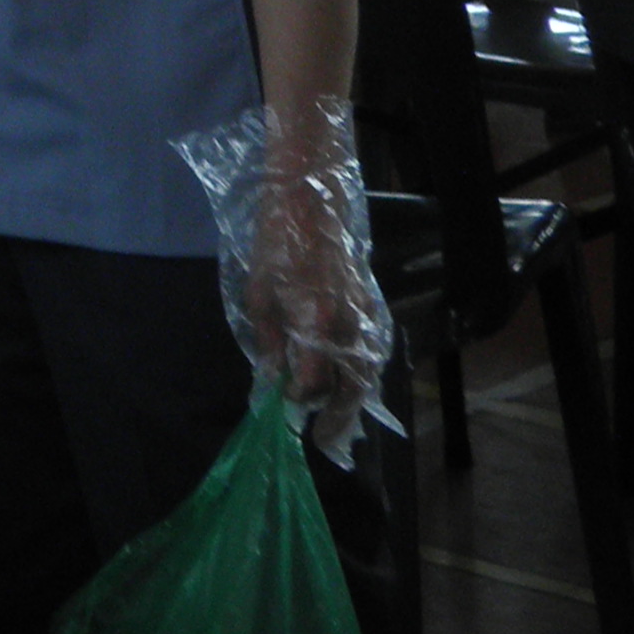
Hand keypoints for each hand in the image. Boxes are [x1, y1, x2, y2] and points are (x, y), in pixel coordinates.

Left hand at [234, 110, 390, 465]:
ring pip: (369, 373)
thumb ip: (269, 340)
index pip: (311, 384)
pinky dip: (365, 374)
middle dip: (336, 418)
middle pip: (351, 389)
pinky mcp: (373, 303)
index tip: (283, 405)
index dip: (296, 400)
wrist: (311, 195)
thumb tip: (272, 378)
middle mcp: (349, 325)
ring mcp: (366, 315)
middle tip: (323, 439)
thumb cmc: (277, 240)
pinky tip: (351, 383)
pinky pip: (374, 351)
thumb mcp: (259, 292)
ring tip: (339, 422)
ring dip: (355, 401)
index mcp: (316, 322)